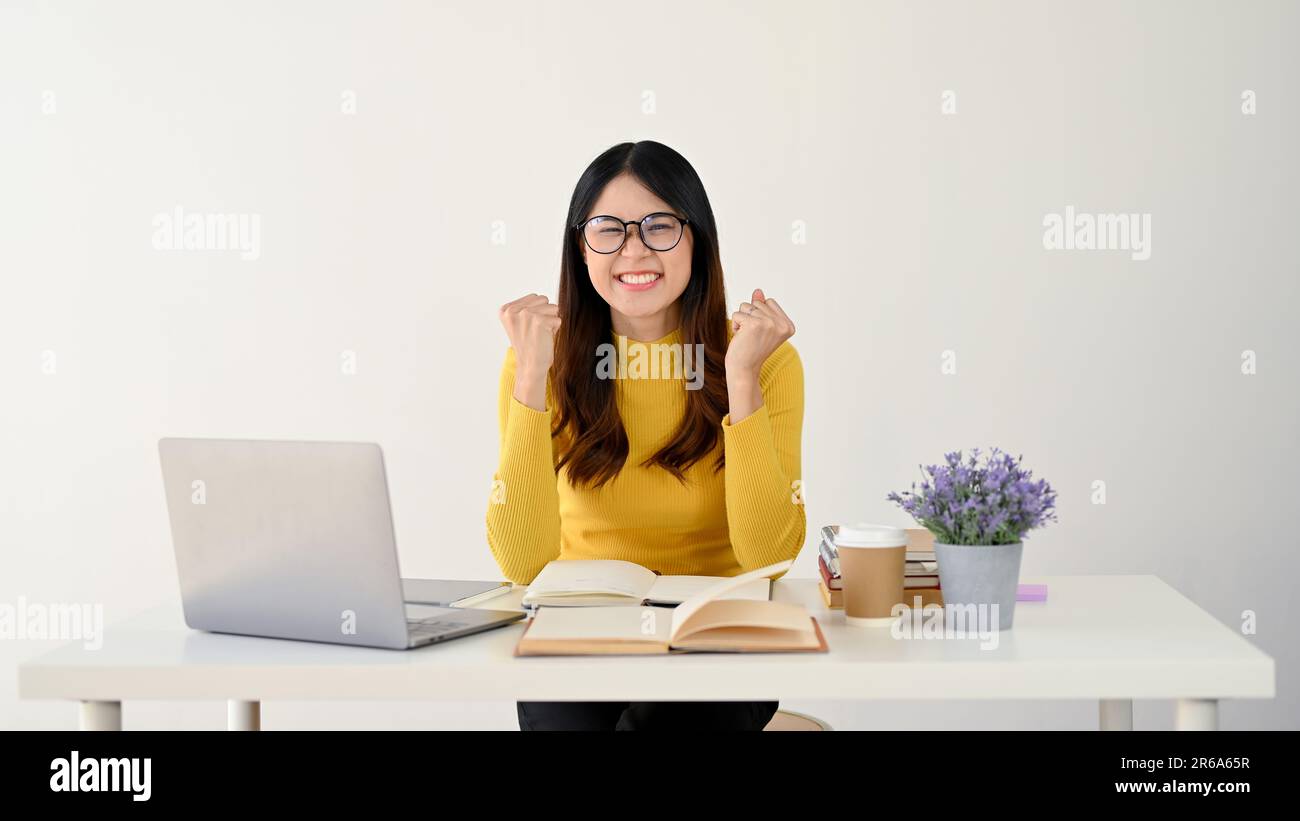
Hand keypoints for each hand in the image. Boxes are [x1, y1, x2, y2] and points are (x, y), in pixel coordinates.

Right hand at [499, 293, 560, 408]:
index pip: (534, 297)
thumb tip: (545, 297)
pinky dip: (555, 330)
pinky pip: (558, 319)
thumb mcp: (521, 322)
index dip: (537, 313)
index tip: (528, 328)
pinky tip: (544, 339)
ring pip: (553, 308)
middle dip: (545, 315)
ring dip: (551, 322)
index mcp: (505, 309)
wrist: (530, 367)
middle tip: (536, 332)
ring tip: (540, 335)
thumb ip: (528, 307)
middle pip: (544, 299)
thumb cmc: (530, 345)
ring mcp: (525, 314)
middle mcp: (512, 310)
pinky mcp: (538, 321)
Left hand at [726, 288, 794, 380]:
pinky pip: (737, 313)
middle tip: (752, 336)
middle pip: (757, 302)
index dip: (759, 315)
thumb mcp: (760, 326)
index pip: (769, 302)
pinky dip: (735, 325)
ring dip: (742, 321)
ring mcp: (769, 323)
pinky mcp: (754, 324)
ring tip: (746, 337)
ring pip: (746, 306)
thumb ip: (762, 307)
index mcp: (788, 325)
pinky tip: (740, 338)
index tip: (761, 333)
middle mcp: (782, 324)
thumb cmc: (751, 349)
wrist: (744, 369)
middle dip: (750, 316)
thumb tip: (758, 290)